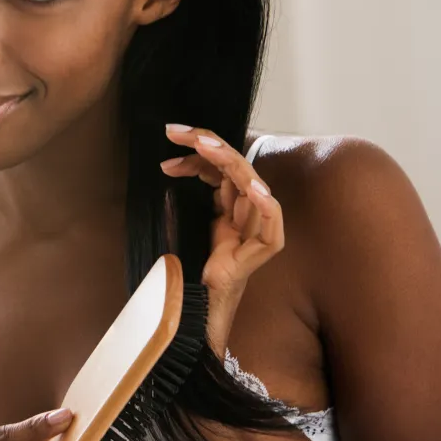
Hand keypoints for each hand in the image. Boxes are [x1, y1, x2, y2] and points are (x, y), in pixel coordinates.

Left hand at [160, 125, 285, 356]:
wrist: (190, 309)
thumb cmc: (184, 267)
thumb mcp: (178, 221)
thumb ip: (181, 198)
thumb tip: (169, 166)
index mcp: (225, 205)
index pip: (216, 167)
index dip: (197, 150)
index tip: (170, 137)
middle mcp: (242, 214)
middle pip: (234, 168)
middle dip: (207, 144)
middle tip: (176, 131)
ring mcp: (251, 233)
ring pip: (252, 187)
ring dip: (230, 163)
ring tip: (205, 147)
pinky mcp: (259, 256)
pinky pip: (271, 230)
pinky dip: (268, 209)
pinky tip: (256, 191)